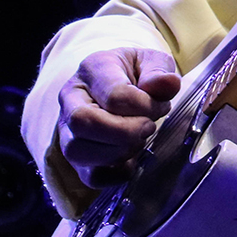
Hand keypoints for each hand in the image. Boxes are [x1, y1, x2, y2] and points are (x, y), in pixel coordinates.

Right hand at [56, 47, 181, 187]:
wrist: (119, 82)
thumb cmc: (136, 72)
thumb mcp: (152, 61)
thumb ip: (160, 72)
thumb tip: (169, 84)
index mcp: (92, 69)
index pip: (114, 95)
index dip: (145, 106)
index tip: (161, 105)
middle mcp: (71, 99)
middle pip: (83, 122)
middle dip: (125, 132)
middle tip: (148, 127)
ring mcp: (67, 130)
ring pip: (77, 151)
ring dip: (118, 153)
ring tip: (140, 141)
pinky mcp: (76, 156)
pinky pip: (89, 176)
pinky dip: (115, 175)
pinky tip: (132, 161)